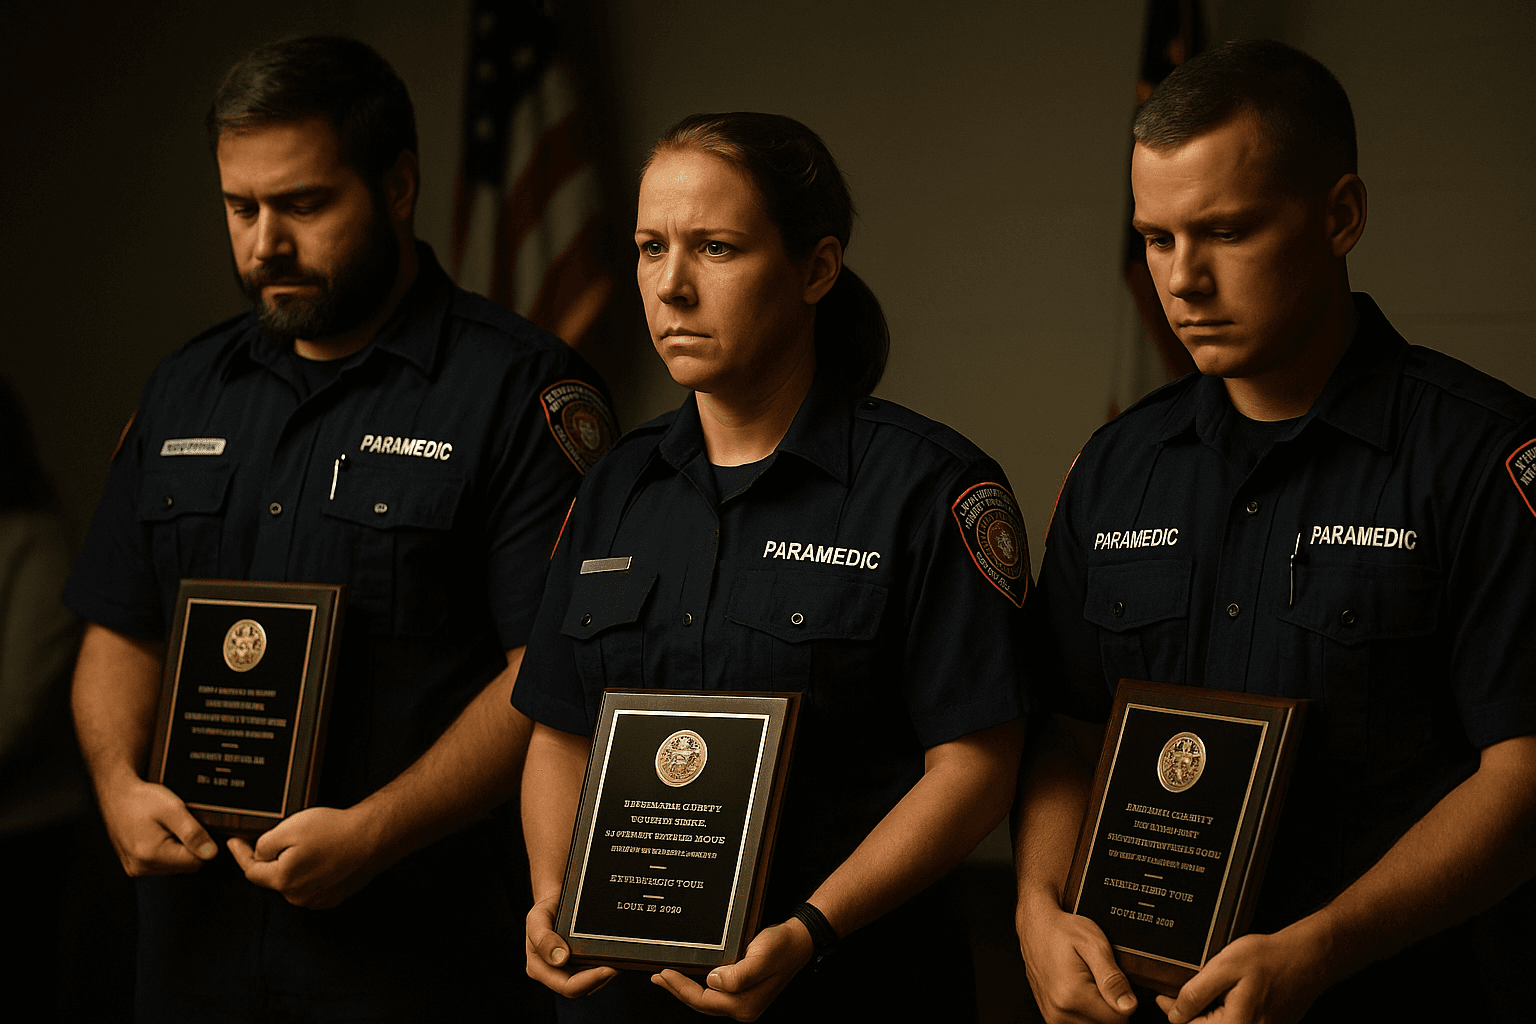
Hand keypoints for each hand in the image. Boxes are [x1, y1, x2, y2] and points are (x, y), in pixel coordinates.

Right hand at [98, 777, 218, 875]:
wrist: (117, 795)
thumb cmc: (140, 799)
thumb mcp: (173, 810)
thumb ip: (193, 833)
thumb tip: (211, 852)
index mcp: (151, 855)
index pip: (196, 862)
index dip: (202, 844)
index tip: (194, 828)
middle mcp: (141, 866)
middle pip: (185, 866)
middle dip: (188, 846)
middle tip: (177, 825)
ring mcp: (135, 868)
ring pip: (174, 866)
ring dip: (177, 849)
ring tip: (165, 829)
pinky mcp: (134, 865)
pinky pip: (161, 864)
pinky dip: (165, 851)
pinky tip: (158, 835)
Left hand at [227, 805, 383, 907]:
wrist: (373, 838)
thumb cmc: (334, 831)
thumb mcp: (290, 828)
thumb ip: (264, 845)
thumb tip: (259, 856)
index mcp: (283, 879)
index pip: (251, 871)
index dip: (240, 854)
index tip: (234, 841)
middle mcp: (298, 896)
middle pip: (274, 878)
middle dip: (272, 859)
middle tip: (284, 836)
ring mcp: (317, 899)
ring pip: (294, 882)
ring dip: (294, 867)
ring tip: (310, 845)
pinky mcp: (334, 897)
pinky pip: (313, 886)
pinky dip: (312, 873)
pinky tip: (324, 856)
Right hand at [525, 896, 617, 997]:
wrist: (556, 899)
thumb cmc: (545, 909)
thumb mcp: (538, 918)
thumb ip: (543, 938)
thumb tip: (560, 958)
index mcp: (539, 969)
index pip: (568, 987)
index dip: (589, 981)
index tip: (608, 969)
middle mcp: (554, 973)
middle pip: (583, 988)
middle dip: (602, 977)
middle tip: (619, 963)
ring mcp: (569, 969)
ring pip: (592, 982)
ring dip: (607, 972)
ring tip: (618, 957)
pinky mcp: (581, 963)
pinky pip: (596, 971)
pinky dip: (607, 964)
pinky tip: (613, 954)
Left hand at [651, 917, 813, 1020]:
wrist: (799, 940)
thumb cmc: (781, 946)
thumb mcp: (760, 957)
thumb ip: (738, 975)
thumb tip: (713, 981)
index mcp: (744, 1005)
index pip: (703, 1000)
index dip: (680, 988)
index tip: (664, 974)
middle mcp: (743, 1008)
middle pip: (701, 1003)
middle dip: (677, 990)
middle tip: (658, 976)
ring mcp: (743, 1002)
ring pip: (706, 999)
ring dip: (685, 989)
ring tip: (667, 978)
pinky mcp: (743, 992)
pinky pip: (715, 993)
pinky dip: (698, 985)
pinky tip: (692, 978)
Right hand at [1017, 899, 1137, 1023]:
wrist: (1036, 927)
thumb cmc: (1062, 931)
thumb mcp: (1094, 945)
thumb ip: (1112, 978)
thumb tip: (1128, 1006)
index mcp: (1073, 995)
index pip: (1119, 1019)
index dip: (1123, 999)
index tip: (1111, 980)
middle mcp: (1060, 1011)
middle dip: (1109, 1004)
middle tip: (1097, 977)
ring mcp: (1053, 1017)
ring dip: (1097, 1008)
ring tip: (1087, 981)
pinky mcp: (1051, 1017)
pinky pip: (1080, 1022)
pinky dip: (1085, 1009)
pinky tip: (1079, 989)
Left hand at [1154, 927, 1329, 1023]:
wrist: (1307, 958)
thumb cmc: (1270, 959)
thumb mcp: (1223, 967)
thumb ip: (1195, 993)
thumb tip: (1174, 1014)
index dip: (1173, 1012)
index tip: (1164, 996)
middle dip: (1192, 1013)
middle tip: (1182, 991)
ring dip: (1209, 1013)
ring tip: (1214, 989)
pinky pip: (1237, 1023)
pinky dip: (1226, 1013)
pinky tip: (1228, 995)